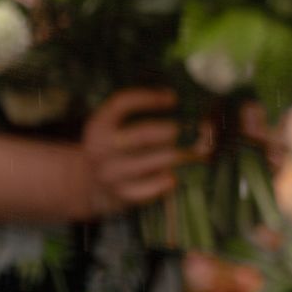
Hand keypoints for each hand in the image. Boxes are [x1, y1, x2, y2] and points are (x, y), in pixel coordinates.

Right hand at [65, 88, 202, 219]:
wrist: (90, 184)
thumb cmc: (118, 148)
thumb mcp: (117, 128)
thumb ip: (147, 114)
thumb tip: (201, 118)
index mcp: (99, 126)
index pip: (121, 104)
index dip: (148, 98)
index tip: (173, 98)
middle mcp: (101, 149)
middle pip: (143, 134)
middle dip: (171, 130)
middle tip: (190, 130)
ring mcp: (111, 173)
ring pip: (154, 161)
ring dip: (179, 154)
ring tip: (197, 152)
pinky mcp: (122, 194)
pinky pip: (151, 187)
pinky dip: (166, 181)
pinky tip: (173, 178)